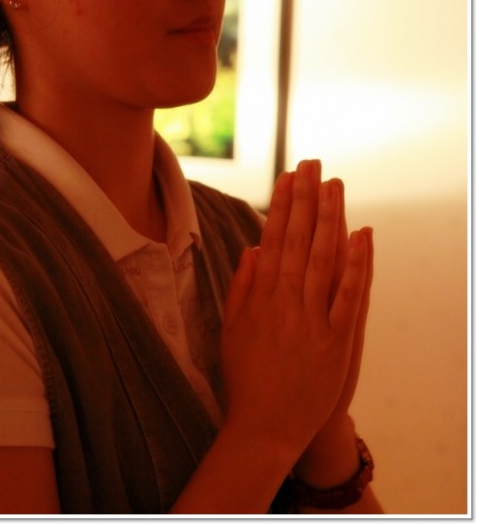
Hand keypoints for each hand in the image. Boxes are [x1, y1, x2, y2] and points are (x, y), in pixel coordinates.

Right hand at [221, 160, 371, 465]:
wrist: (264, 428)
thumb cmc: (245, 379)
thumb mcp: (231, 330)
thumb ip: (241, 287)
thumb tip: (253, 249)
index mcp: (260, 296)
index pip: (273, 239)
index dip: (281, 205)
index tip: (288, 176)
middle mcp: (285, 301)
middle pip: (297, 239)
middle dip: (305, 198)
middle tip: (311, 164)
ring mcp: (311, 320)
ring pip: (321, 258)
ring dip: (328, 218)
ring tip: (332, 184)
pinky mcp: (335, 341)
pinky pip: (347, 296)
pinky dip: (356, 264)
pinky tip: (361, 235)